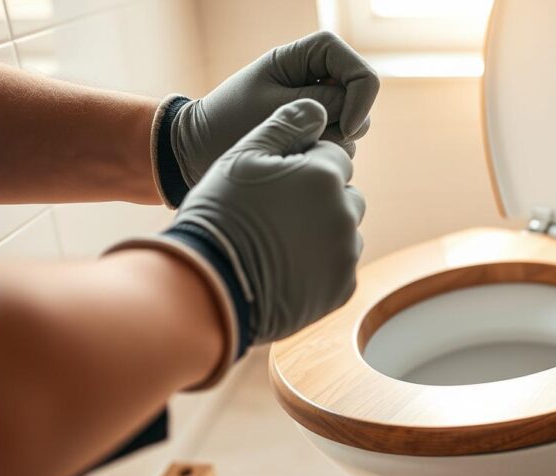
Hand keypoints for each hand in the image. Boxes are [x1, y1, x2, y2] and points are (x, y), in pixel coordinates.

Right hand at [114, 99, 364, 380]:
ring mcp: (346, 253)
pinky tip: (287, 266)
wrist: (209, 285)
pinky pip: (341, 266)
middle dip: (320, 198)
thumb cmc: (221, 214)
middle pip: (345, 193)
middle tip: (277, 213)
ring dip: (323, 231)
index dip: (304, 165)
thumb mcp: (242, 157)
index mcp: (325, 176)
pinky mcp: (343, 288)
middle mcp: (345, 213)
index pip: (333, 156)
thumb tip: (318, 108)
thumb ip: (284, 126)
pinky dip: (321, 265)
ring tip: (280, 241)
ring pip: (344, 230)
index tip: (277, 182)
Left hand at [154, 31, 378, 206]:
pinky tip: (293, 163)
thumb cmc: (227, 125)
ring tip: (290, 153)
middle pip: (360, 98)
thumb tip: (359, 120)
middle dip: (344, 125)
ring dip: (331, 145)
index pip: (356, 67)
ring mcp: (318, 109)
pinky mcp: (315, 135)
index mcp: (301, 59)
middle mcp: (315, 80)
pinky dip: (323, 159)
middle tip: (306, 143)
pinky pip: (340, 148)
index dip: (362, 95)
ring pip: (355, 127)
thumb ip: (322, 105)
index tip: (346, 128)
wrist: (198, 153)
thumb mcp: (275, 110)